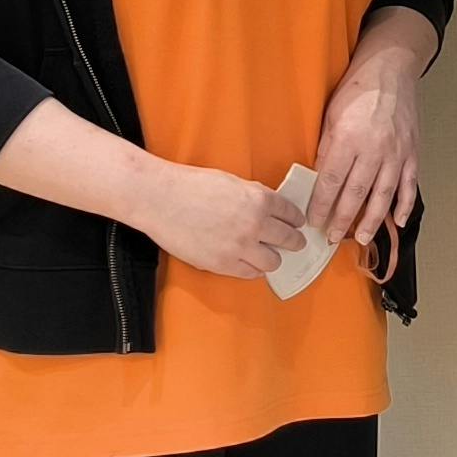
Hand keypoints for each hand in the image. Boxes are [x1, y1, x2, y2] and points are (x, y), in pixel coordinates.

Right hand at [136, 163, 305, 280]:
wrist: (159, 199)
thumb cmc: (191, 185)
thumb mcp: (232, 182)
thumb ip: (254, 197)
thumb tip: (269, 209)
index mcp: (260, 200)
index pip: (292, 214)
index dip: (296, 220)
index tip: (298, 224)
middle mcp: (255, 225)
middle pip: (289, 240)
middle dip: (294, 241)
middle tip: (295, 243)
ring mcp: (240, 247)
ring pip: (273, 262)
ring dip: (273, 258)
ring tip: (270, 255)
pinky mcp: (222, 264)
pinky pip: (250, 273)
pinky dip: (254, 269)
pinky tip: (251, 264)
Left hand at [308, 41, 426, 249]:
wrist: (391, 71)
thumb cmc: (355, 91)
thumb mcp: (331, 116)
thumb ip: (327, 149)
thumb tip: (321, 179)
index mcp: (349, 138)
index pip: (332, 180)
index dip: (321, 204)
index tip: (313, 221)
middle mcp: (375, 149)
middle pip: (356, 193)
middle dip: (343, 219)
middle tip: (332, 238)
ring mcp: (397, 153)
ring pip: (383, 195)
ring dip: (372, 220)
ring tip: (361, 239)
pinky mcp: (412, 153)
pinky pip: (409, 185)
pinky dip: (404, 205)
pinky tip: (398, 222)